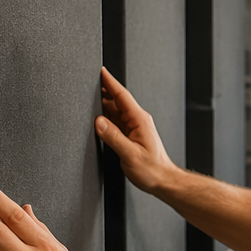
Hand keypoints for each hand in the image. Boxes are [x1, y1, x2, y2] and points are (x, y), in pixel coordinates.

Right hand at [95, 67, 176, 193]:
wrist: (162, 180)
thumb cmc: (152, 169)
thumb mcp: (130, 154)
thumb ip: (113, 137)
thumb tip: (99, 122)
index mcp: (139, 120)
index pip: (122, 95)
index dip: (110, 82)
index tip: (101, 70)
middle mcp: (137, 120)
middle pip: (116, 101)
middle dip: (103, 91)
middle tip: (88, 84)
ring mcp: (134, 127)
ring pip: (114, 111)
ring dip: (103, 105)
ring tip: (89, 101)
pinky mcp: (131, 134)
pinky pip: (115, 121)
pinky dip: (105, 118)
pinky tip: (98, 119)